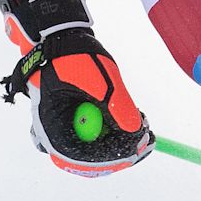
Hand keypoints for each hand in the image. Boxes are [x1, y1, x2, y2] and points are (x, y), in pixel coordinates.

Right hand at [0, 0, 151, 176]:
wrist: (63, 40)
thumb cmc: (75, 56)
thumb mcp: (101, 78)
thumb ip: (117, 105)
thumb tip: (136, 131)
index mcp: (52, 127)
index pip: (79, 159)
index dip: (109, 161)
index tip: (136, 153)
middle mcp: (57, 134)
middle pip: (90, 160)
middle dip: (121, 152)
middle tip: (148, 140)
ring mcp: (68, 129)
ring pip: (98, 149)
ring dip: (122, 141)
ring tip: (143, 122)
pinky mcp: (79, 123)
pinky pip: (100, 137)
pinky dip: (117, 131)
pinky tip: (132, 118)